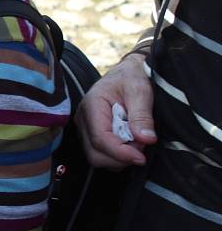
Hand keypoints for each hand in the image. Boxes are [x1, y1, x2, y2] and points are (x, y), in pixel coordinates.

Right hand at [76, 53, 156, 168]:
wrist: (127, 72)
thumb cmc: (132, 77)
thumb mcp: (140, 91)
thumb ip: (142, 115)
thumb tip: (146, 139)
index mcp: (92, 105)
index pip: (100, 139)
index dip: (120, 153)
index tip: (141, 157)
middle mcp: (83, 119)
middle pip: (95, 154)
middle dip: (120, 158)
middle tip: (142, 147)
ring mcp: (86, 128)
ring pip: (97, 157)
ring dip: (119, 158)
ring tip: (137, 142)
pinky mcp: (91, 133)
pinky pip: (101, 153)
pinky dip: (117, 155)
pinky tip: (130, 143)